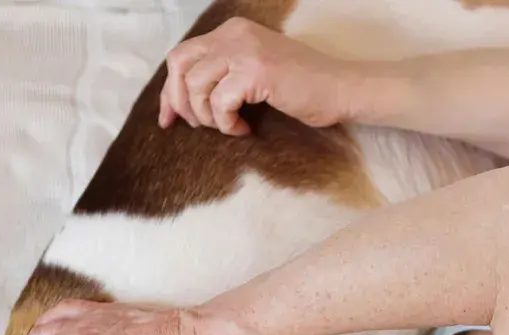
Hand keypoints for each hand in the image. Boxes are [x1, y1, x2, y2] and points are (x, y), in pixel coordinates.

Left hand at [158, 17, 358, 134]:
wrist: (340, 89)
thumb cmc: (301, 88)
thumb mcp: (253, 71)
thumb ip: (222, 75)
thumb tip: (180, 102)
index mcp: (231, 31)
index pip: (182, 56)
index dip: (170, 91)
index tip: (169, 120)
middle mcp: (234, 34)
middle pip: (179, 65)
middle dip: (180, 101)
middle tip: (197, 126)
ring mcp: (244, 50)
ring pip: (196, 86)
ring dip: (207, 117)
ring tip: (229, 126)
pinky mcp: (256, 71)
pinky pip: (219, 103)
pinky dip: (226, 123)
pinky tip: (244, 129)